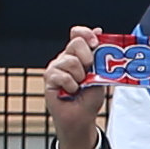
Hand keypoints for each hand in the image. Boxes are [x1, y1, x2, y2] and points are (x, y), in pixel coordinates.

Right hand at [43, 24, 109, 148]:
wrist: (81, 117)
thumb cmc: (89, 97)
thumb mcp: (100, 74)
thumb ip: (98, 56)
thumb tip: (99, 31)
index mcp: (79, 54)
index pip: (78, 33)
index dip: (86, 34)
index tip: (95, 43)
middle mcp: (66, 57)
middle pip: (76, 42)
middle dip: (88, 58)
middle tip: (89, 73)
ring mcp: (56, 66)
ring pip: (71, 61)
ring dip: (80, 77)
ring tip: (79, 86)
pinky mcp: (49, 77)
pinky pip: (63, 76)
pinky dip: (71, 86)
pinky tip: (71, 91)